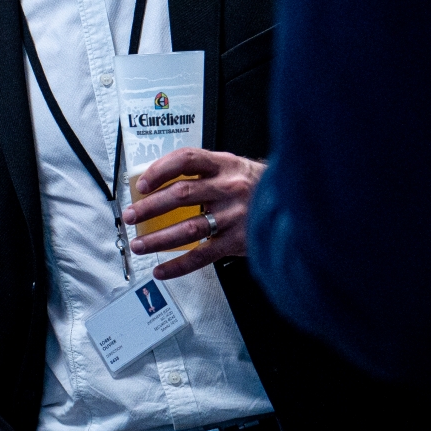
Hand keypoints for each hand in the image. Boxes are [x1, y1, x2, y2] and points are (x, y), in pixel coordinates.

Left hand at [119, 148, 265, 279]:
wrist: (298, 205)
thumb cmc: (260, 187)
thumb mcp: (235, 168)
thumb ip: (206, 173)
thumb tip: (162, 185)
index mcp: (225, 165)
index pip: (186, 160)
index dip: (160, 170)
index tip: (142, 183)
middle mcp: (229, 188)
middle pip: (181, 195)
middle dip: (149, 207)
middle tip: (131, 216)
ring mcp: (234, 216)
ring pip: (188, 228)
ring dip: (158, 238)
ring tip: (139, 244)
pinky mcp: (238, 242)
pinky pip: (202, 256)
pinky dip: (178, 265)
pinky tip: (161, 269)